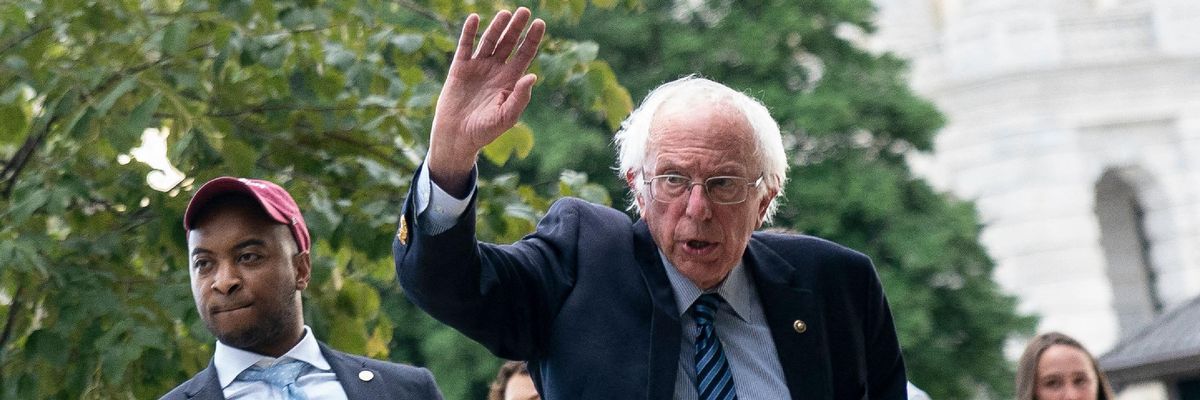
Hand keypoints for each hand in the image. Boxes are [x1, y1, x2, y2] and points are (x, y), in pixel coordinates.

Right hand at [428, 8, 544, 194]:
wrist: (457, 137)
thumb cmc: (484, 131)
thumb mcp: (506, 117)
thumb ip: (520, 97)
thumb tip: (533, 76)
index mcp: (510, 81)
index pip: (524, 55)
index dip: (532, 39)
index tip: (540, 23)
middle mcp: (495, 70)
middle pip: (509, 43)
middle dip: (517, 28)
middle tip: (525, 11)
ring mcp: (478, 68)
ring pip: (489, 41)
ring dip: (497, 27)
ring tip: (505, 13)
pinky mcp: (460, 68)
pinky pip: (465, 46)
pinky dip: (469, 32)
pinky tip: (474, 19)